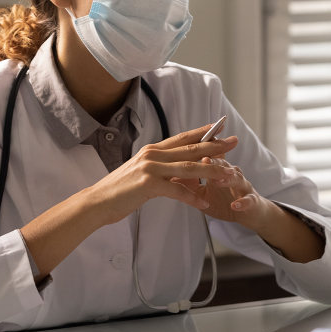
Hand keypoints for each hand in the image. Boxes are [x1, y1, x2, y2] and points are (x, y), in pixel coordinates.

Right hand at [85, 125, 239, 224]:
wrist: (97, 202)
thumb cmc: (121, 190)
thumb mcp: (144, 174)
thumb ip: (164, 170)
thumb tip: (182, 173)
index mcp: (153, 150)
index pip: (183, 138)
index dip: (203, 132)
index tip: (220, 128)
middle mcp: (153, 155)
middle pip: (191, 149)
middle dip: (215, 145)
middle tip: (234, 142)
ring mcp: (150, 168)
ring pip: (188, 168)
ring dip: (211, 170)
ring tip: (228, 173)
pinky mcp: (148, 185)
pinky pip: (177, 191)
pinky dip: (192, 198)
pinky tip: (204, 203)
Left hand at [172, 155, 270, 229]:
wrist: (249, 213)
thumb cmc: (225, 200)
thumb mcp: (203, 192)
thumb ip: (189, 183)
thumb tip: (169, 175)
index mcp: (219, 169)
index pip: (210, 155)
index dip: (202, 149)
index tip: (189, 145)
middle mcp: (232, 173)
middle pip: (223, 163)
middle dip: (214, 160)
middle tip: (205, 158)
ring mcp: (243, 186)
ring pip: (236, 179)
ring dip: (227, 179)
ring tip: (218, 180)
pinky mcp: (252, 200)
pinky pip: (248, 200)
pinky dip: (242, 202)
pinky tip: (236, 205)